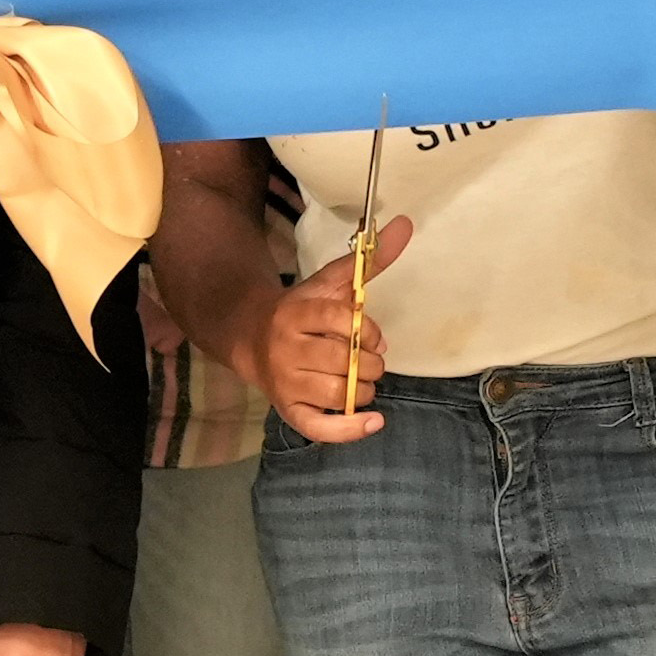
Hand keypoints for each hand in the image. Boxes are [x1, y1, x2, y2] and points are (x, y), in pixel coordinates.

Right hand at [238, 213, 414, 444]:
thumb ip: (368, 260)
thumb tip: (405, 225)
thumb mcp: (331, 283)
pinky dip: (350, 430)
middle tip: (370, 361)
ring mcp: (285, 382)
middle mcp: (287, 349)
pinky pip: (319, 428)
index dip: (368, 330)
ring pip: (337, 394)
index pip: (340, 320)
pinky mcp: (287, 410)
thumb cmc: (301, 311)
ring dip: (363, 390)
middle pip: (344, 362)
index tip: (374, 335)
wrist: (250, 337)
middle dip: (370, 364)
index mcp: (297, 313)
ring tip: (362, 382)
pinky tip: (373, 422)